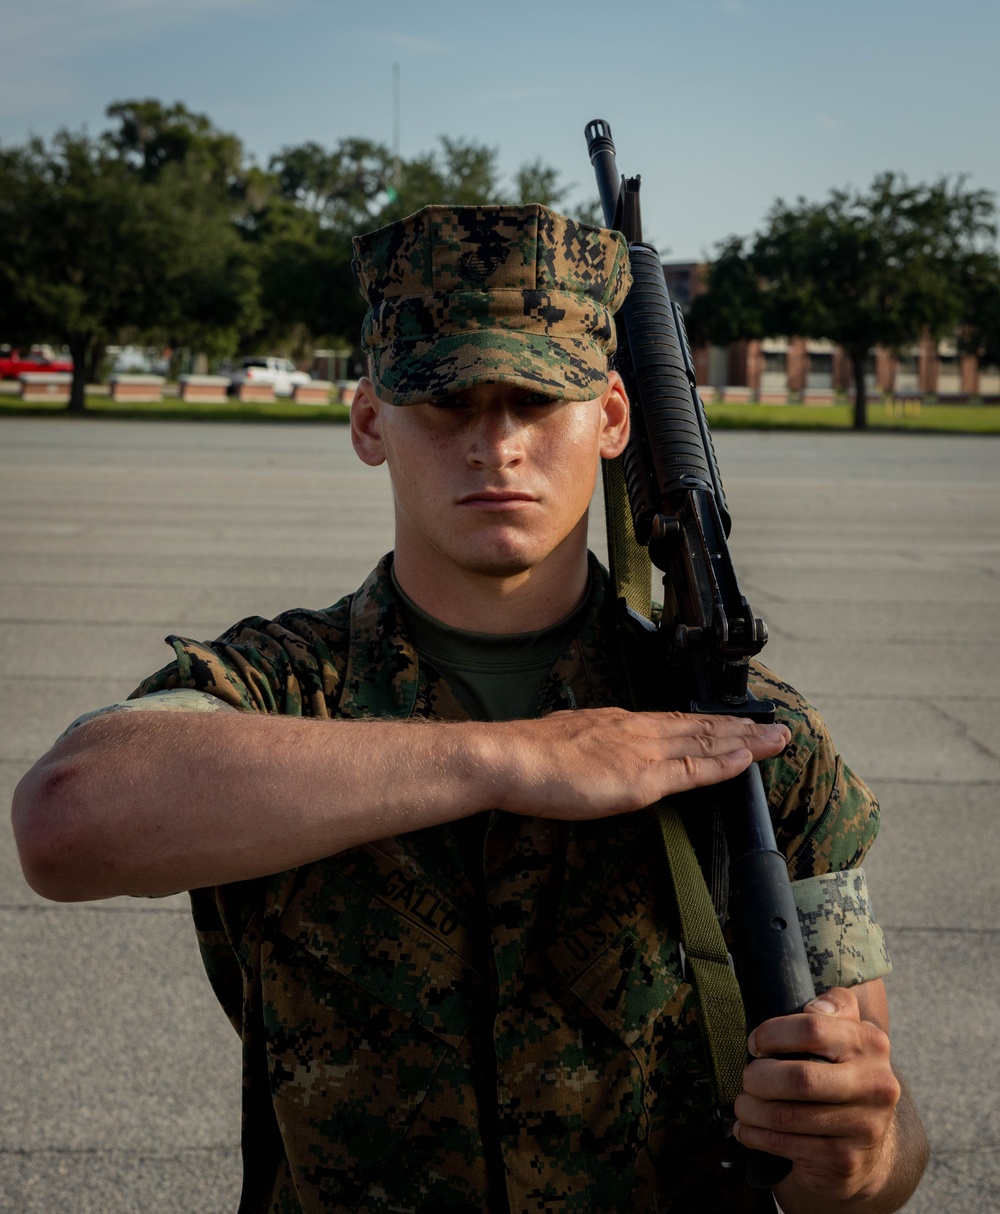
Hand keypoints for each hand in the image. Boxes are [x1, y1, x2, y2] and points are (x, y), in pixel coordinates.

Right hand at [490, 708, 789, 819]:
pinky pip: (691, 770)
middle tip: (774, 727)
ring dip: (744, 741)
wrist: (511, 759)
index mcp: (617, 723)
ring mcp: (641, 751)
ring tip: (775, 739)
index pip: (674, 721)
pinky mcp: (640, 778)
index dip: (708, 723)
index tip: (734, 723)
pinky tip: (745, 759)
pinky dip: (722, 764)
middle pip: (698, 726)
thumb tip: (593, 758)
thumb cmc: (526, 758)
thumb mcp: (565, 743)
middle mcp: (636, 730)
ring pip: (704, 742)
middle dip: (739, 728)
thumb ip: (588, 749)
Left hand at [733, 984, 901, 1206]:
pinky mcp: (845, 1161)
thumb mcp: (844, 1034)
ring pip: (787, 1115)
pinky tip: (747, 1130)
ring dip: (751, 1109)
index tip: (755, 1044)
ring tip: (743, 1104)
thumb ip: (834, 1007)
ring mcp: (863, 1127)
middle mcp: (876, 1085)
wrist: (865, 1147)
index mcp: (871, 1043)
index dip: (773, 1033)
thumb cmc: (840, 1074)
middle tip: (748, 1078)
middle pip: (799, 1078)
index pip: (813, 1027)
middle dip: (759, 1078)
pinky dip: (756, 1136)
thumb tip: (815, 1006)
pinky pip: (787, 1145)